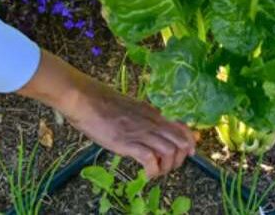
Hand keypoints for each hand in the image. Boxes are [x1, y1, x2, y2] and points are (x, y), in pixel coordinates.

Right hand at [18, 51, 194, 177]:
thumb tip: (147, 128)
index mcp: (152, 113)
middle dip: (179, 159)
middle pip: (181, 142)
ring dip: (167, 167)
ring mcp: (140, 132)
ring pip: (170, 152)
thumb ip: (141, 117)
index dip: (189, 142)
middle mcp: (151, 122)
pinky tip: (146, 174)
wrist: (85, 98)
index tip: (189, 153)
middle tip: (167, 166)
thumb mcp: (129, 107)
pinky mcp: (128, 142)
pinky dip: (153, 171)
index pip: (181, 127)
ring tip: (155, 172)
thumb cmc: (101, 102)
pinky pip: (150, 160)